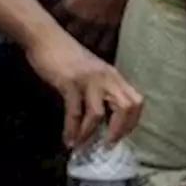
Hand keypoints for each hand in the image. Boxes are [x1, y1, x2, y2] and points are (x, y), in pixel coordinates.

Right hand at [24, 29, 143, 147]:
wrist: (48, 39)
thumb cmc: (69, 58)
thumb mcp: (93, 73)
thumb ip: (101, 90)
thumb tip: (103, 118)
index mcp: (115, 76)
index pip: (136, 101)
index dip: (132, 122)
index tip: (120, 136)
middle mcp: (108, 77)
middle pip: (127, 107)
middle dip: (119, 130)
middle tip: (106, 146)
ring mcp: (89, 80)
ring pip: (99, 113)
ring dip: (89, 134)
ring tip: (81, 147)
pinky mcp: (70, 83)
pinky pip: (74, 112)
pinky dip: (72, 129)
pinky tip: (68, 140)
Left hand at [54, 0, 139, 58]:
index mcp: (72, 5)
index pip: (56, 17)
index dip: (56, 16)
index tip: (58, 14)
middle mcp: (85, 20)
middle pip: (71, 35)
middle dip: (69, 34)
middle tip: (71, 31)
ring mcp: (104, 25)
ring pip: (91, 44)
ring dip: (87, 43)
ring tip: (88, 42)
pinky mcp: (120, 26)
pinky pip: (110, 42)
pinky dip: (106, 44)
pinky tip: (105, 44)